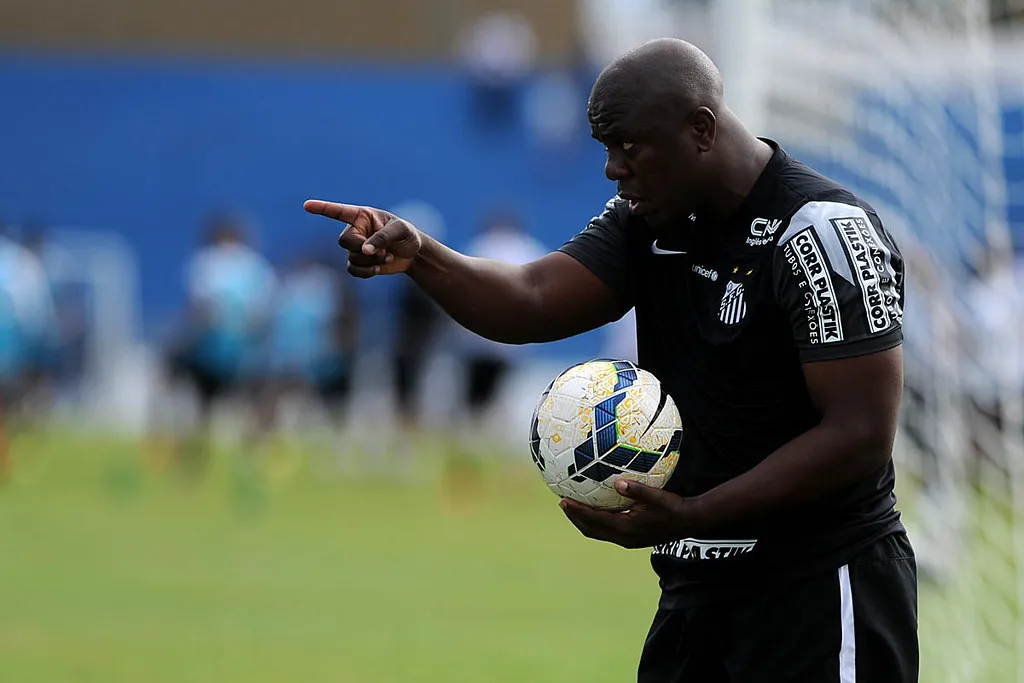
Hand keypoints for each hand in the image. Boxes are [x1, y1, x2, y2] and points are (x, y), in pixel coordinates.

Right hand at [304, 200, 422, 277]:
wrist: (412, 254)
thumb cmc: (407, 235)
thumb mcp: (400, 231)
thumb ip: (382, 237)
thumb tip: (364, 251)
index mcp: (362, 215)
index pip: (338, 211)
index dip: (322, 208)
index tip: (306, 206)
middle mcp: (355, 230)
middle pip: (344, 241)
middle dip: (362, 249)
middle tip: (382, 250)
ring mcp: (355, 247)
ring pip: (351, 258)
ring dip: (370, 261)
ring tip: (387, 257)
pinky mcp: (358, 262)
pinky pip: (352, 270)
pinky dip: (366, 272)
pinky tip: (378, 268)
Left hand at [560, 479, 696, 548]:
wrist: (690, 523)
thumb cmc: (674, 508)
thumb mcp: (657, 497)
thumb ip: (637, 490)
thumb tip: (618, 481)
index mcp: (626, 528)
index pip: (594, 521)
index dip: (577, 512)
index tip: (564, 501)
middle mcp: (624, 538)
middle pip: (591, 530)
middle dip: (575, 517)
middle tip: (563, 503)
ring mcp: (628, 540)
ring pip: (598, 532)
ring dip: (584, 521)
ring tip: (573, 507)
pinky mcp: (632, 538)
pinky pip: (607, 531)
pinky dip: (596, 521)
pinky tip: (597, 508)